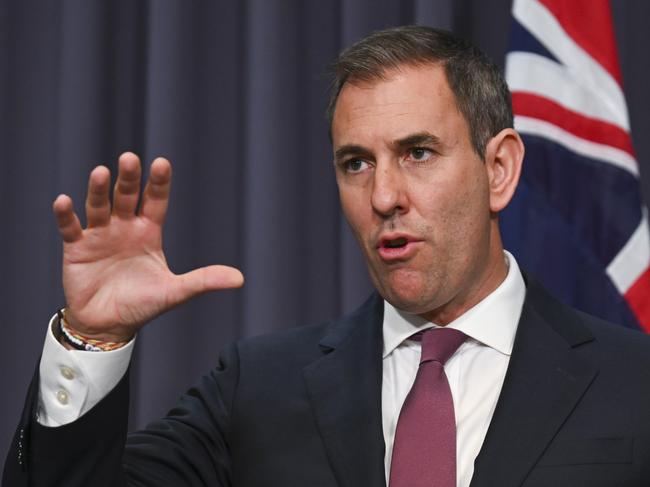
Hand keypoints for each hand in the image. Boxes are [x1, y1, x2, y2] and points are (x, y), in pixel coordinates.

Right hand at [52, 152, 243, 342]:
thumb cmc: (142, 305)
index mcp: (149, 232)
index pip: (156, 201)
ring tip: (100, 172)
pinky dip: (66, 215)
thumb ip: (204, 281)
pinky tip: (64, 201)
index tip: (161, 163)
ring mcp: (99, 235)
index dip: (158, 183)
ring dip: (98, 190)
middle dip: (129, 179)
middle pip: (127, 197)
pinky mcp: (77, 248)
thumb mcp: (175, 292)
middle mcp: (124, 228)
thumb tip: (240, 279)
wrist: (108, 325)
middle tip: (130, 158)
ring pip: (99, 206)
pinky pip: (70, 228)